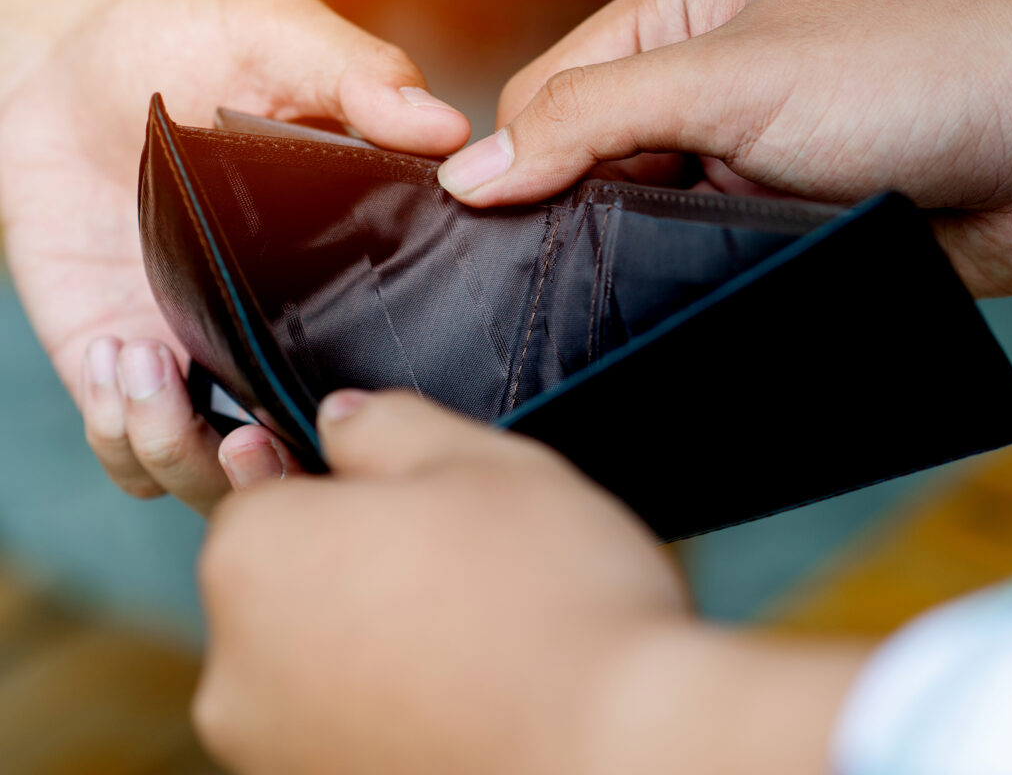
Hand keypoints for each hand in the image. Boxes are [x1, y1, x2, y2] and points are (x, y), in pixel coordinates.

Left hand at [0, 0, 469, 513]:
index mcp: (342, 271)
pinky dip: (124, 437)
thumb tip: (449, 127)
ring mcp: (204, 356)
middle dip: (274, 477)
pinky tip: (116, 356)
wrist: (61, 63)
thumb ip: (362, 78)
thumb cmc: (184, 45)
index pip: (390, 374)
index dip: (380, 421)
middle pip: (304, 459)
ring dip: (182, 455)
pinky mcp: (123, 365)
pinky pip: (132, 458)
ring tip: (150, 366)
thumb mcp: (282, 40)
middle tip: (247, 435)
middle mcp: (281, 331)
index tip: (353, 407)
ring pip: (217, 481)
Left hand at [195, 391, 865, 774]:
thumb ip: (382, 423)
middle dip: (351, 557)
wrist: (624, 754)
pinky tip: (472, 688)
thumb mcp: (474, 457)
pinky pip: (345, 725)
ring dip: (373, 634)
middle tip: (450, 552)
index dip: (334, 480)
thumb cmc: (549, 596)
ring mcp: (277, 757)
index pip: (260, 494)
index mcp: (255, 559)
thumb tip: (338, 420)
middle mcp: (238, 673)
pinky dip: (391, 703)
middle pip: (286, 582)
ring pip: (317, 660)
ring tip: (474, 625)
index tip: (396, 488)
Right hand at [438, 0, 1011, 295]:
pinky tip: (669, 304)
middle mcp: (698, 84)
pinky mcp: (771, 220)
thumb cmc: (909, 69)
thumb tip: (473, 174)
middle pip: (586, 156)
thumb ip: (592, 118)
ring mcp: (736, 156)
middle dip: (569, 212)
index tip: (486, 226)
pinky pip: (690, 255)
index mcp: (674, 19)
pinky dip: (676, 279)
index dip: (515, 157)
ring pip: (634, 216)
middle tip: (549, 276)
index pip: (550, 90)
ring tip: (617, 291)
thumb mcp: (729, 78)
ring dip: (628, 252)